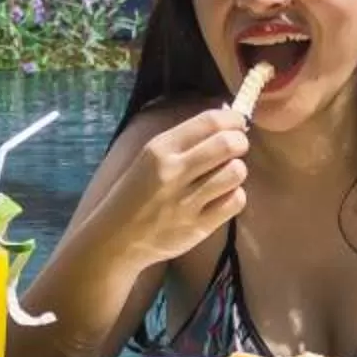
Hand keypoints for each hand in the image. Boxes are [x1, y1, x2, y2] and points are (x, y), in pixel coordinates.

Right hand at [91, 106, 247, 270]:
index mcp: (159, 149)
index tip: (238, 122)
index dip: (232, 118)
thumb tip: (226, 119)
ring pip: (236, 172)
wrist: (116, 239)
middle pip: (228, 144)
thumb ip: (184, 140)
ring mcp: (186, 202)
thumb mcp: (148, 158)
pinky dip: (234, 196)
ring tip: (225, 175)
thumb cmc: (135, 193)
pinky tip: (222, 197)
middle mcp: (173, 172)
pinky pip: (235, 202)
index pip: (209, 121)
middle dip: (240, 142)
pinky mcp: (198, 227)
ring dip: (237, 170)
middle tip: (237, 148)